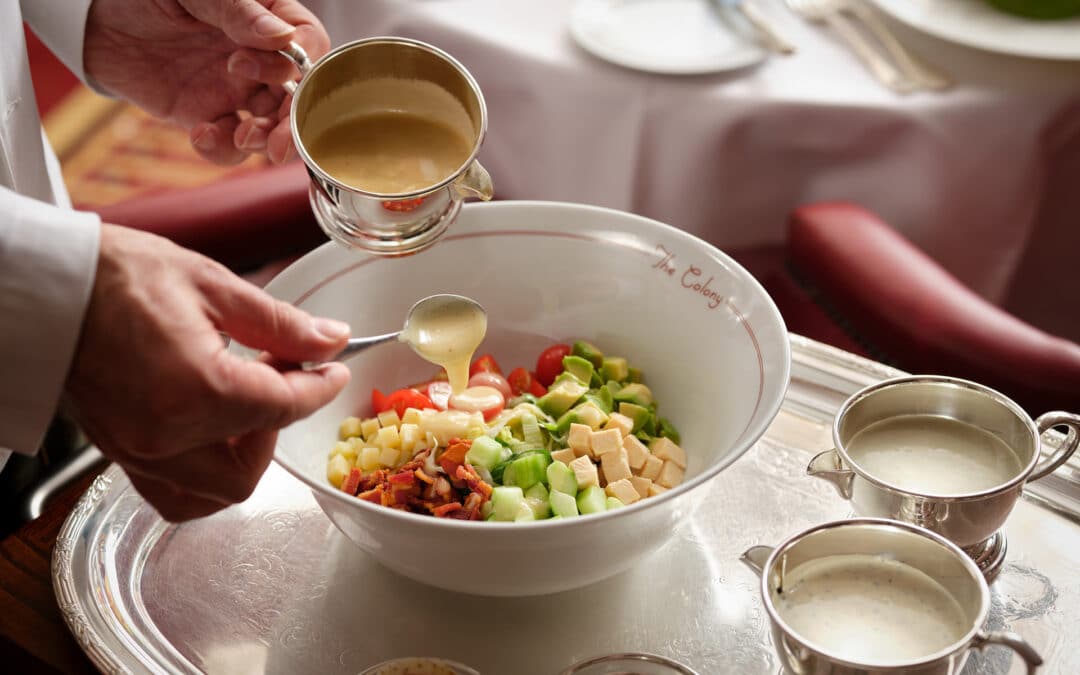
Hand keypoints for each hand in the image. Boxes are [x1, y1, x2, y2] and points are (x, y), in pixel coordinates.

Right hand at [65, 224, 350, 520]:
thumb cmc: (119, 276)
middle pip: (248, 473)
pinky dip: (204, 475)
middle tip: (281, 382)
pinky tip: (215, 431)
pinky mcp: (118, 453)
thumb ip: (282, 325)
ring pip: (211, 494)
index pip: (282, 409)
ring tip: (245, 405)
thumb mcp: (214, 286)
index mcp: (195, 390)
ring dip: (242, 459)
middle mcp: (163, 437)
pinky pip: (173, 493)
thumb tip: (330, 342)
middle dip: (277, 429)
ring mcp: (136, 452)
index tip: (332, 371)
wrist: (50, 286)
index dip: (319, 389)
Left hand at [83, 0, 330, 164]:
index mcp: (268, 19)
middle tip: (277, 141)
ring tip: (241, 137)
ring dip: (264, 142)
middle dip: (293, 125)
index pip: (310, 46)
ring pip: (272, 127)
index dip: (301, 67)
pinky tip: (200, 134)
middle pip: (299, 98)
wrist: (96, 17)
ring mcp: (236, 91)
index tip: (268, 68)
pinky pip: (228, 145)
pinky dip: (221, 149)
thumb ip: (239, 11)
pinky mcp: (208, 116)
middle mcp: (260, 59)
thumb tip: (284, 37)